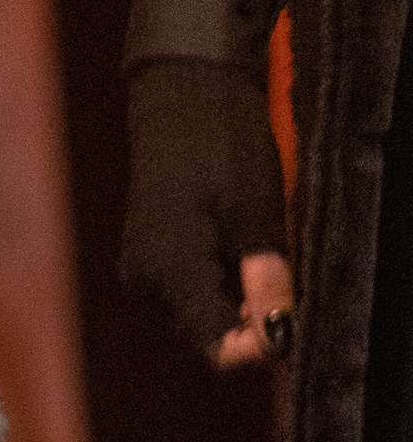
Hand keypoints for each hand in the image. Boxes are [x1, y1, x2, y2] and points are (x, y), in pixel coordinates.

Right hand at [123, 56, 291, 362]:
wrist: (184, 94)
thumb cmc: (221, 147)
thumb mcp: (257, 214)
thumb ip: (265, 281)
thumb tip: (280, 336)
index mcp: (168, 271)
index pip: (216, 347)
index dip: (261, 345)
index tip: (296, 320)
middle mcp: (146, 279)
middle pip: (209, 333)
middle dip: (254, 322)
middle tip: (290, 284)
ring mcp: (145, 267)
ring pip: (203, 312)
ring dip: (242, 302)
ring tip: (271, 262)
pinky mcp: (152, 254)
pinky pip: (193, 290)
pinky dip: (226, 283)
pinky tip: (248, 253)